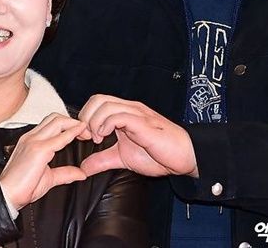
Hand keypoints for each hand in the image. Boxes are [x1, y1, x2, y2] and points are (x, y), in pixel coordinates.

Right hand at [0, 113, 86, 209]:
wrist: (6, 196)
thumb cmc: (21, 188)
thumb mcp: (48, 178)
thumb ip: (64, 173)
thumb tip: (80, 173)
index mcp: (31, 141)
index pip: (52, 123)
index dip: (68, 124)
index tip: (81, 132)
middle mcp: (31, 137)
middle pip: (56, 117)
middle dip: (73, 121)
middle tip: (86, 131)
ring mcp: (33, 141)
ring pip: (57, 121)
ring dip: (73, 124)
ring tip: (84, 132)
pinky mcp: (38, 150)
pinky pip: (58, 137)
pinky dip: (71, 133)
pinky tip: (79, 134)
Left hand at [78, 95, 198, 177]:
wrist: (184, 156)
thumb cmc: (157, 154)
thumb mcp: (122, 158)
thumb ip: (103, 160)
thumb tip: (83, 168)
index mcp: (123, 112)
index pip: (97, 101)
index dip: (86, 116)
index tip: (85, 136)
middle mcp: (129, 108)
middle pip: (98, 99)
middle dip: (87, 117)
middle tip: (89, 136)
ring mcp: (136, 113)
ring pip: (106, 105)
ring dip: (95, 122)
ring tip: (99, 139)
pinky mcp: (143, 123)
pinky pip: (120, 116)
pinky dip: (106, 125)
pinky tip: (106, 137)